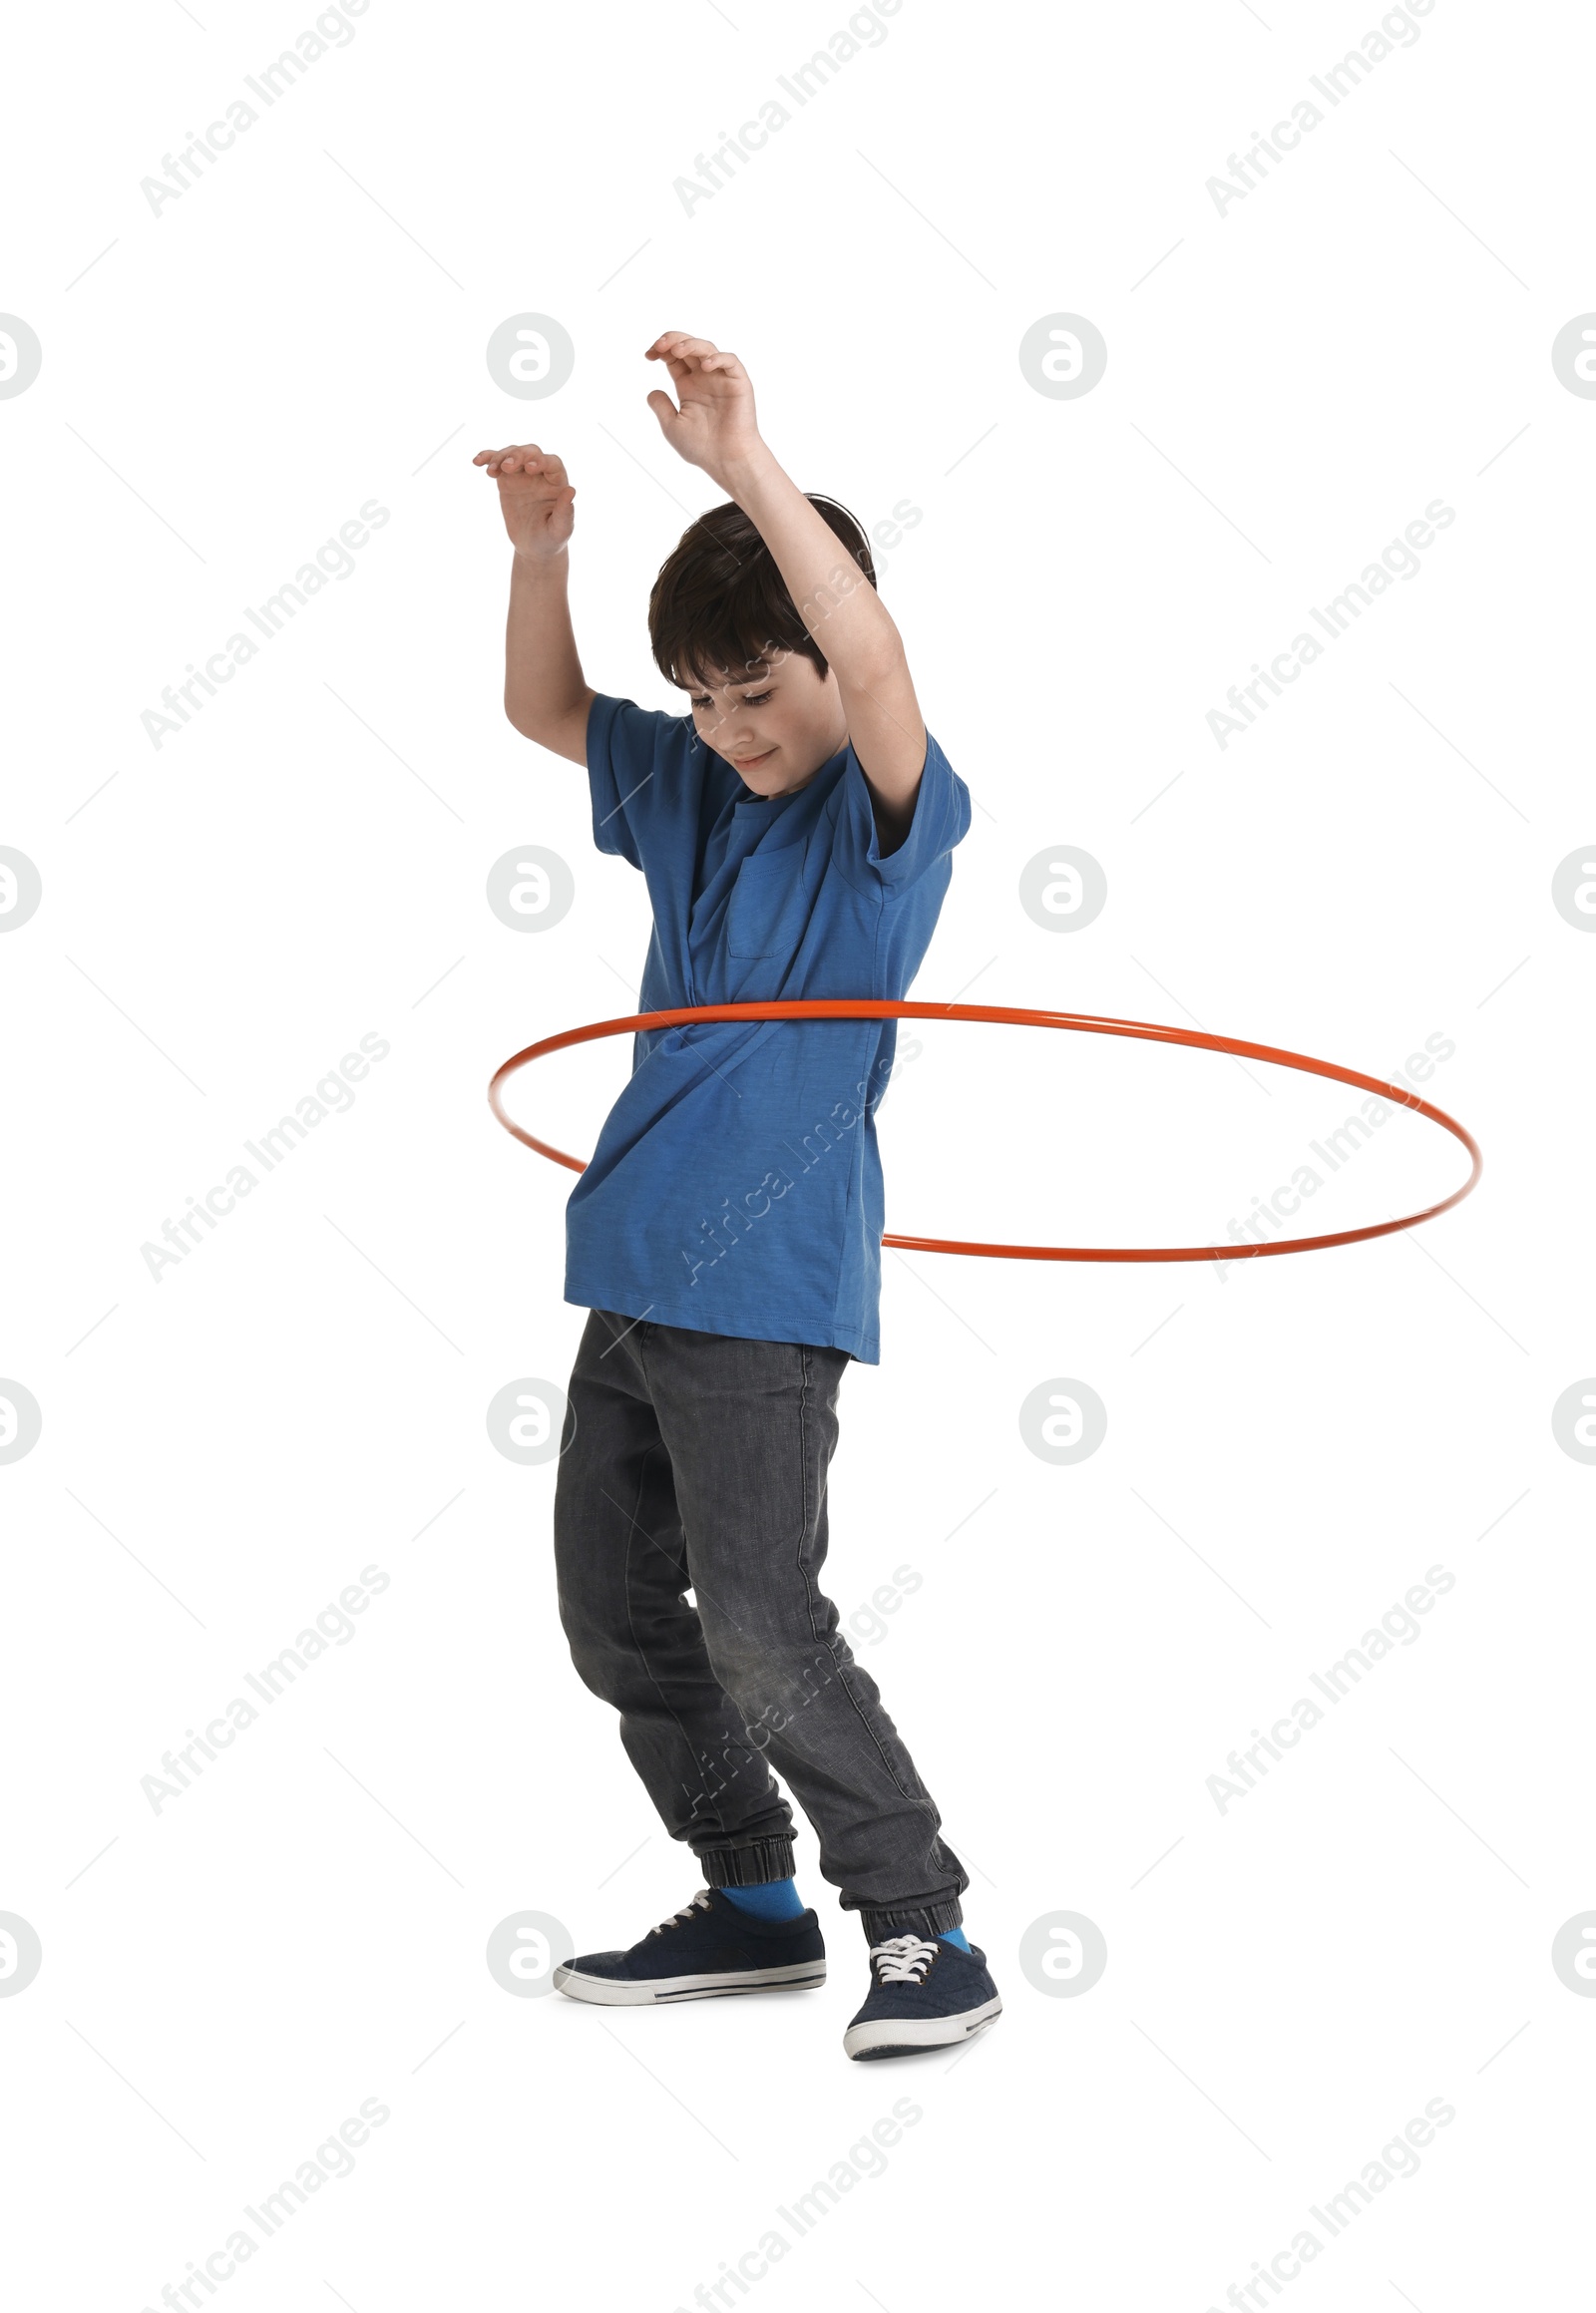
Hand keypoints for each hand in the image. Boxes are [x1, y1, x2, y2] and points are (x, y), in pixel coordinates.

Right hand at [473, 443, 575, 558]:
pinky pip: (497, 463)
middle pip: (531, 452)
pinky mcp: (507, 479)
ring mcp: (523, 474)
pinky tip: (477, 462)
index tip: (529, 468)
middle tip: (507, 468)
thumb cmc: (551, 538)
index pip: (552, 463)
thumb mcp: (560, 530)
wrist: (533, 546)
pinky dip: (487, 458)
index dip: (541, 461)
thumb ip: (566, 512)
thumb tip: (571, 490)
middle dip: (518, 455)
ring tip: (491, 471)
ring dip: (501, 457)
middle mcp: (541, 473)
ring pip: (513, 453)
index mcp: (557, 482)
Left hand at [644, 333, 766, 485]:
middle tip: (659, 345)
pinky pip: (731, 361)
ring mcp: (721, 378)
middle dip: (672, 340)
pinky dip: (718, 358)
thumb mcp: (672, 427)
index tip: (648, 355)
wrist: (728, 461)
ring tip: (678, 351)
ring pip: (707, 348)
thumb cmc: (703, 448)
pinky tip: (705, 366)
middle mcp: (704, 378)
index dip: (661, 350)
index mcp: (688, 386)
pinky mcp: (739, 383)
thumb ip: (661, 407)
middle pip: (688, 346)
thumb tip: (651, 392)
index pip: (674, 357)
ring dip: (691, 344)